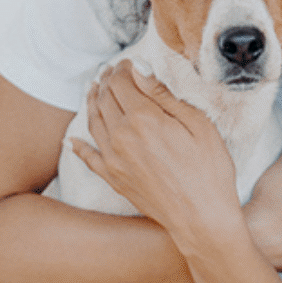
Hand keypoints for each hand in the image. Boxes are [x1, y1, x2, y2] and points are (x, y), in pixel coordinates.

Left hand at [71, 61, 238, 234]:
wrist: (202, 219)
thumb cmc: (209, 170)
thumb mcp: (198, 124)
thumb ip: (163, 95)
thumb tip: (139, 68)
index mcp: (144, 118)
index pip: (121, 81)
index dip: (122, 68)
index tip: (129, 63)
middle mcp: (122, 136)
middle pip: (104, 98)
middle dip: (106, 80)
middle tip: (111, 72)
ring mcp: (114, 159)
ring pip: (93, 122)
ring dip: (92, 102)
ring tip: (94, 91)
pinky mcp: (113, 179)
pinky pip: (88, 157)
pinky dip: (78, 145)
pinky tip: (72, 139)